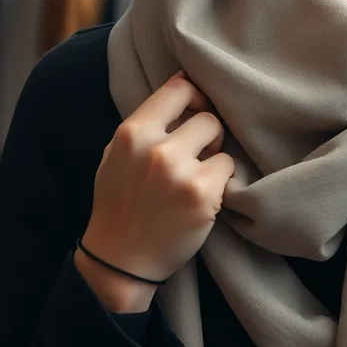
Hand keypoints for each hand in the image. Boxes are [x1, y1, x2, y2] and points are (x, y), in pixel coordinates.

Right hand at [77, 72, 234, 311]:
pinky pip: (228, 168)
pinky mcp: (203, 196)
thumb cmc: (120, 202)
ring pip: (220, 141)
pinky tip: (203, 195)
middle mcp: (156, 149)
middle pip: (206, 116)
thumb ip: (147, 123)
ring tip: (199, 174)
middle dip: (206, 133)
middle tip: (198, 152)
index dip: (194, 96)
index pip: (179, 88)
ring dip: (215, 156)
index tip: (196, 109)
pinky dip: (220, 180)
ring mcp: (181, 173)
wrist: (121, 259)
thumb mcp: (117, 154)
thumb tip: (184, 86)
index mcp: (132, 132)